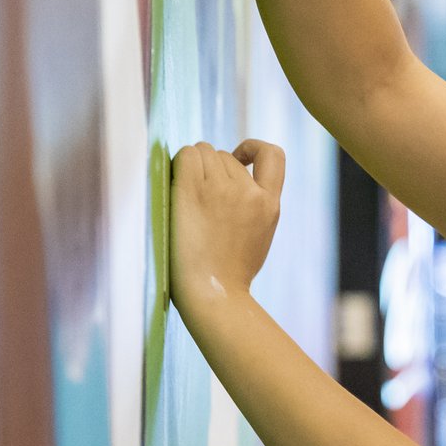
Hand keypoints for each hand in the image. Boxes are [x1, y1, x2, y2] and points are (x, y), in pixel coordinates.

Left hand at [169, 138, 285, 312]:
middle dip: (210, 169)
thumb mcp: (257, 239)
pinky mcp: (194, 190)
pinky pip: (184, 156)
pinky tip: (172, 183)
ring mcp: (223, 189)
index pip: (273, 155)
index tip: (239, 161)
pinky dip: (177, 164)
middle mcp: (249, 192)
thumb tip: (233, 188)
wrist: (212, 295)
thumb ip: (253, 211)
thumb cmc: (227, 278)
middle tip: (195, 199)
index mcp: (270, 205)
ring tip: (182, 199)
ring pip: (203, 152)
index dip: (252, 149)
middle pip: (224, 156)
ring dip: (192, 167)